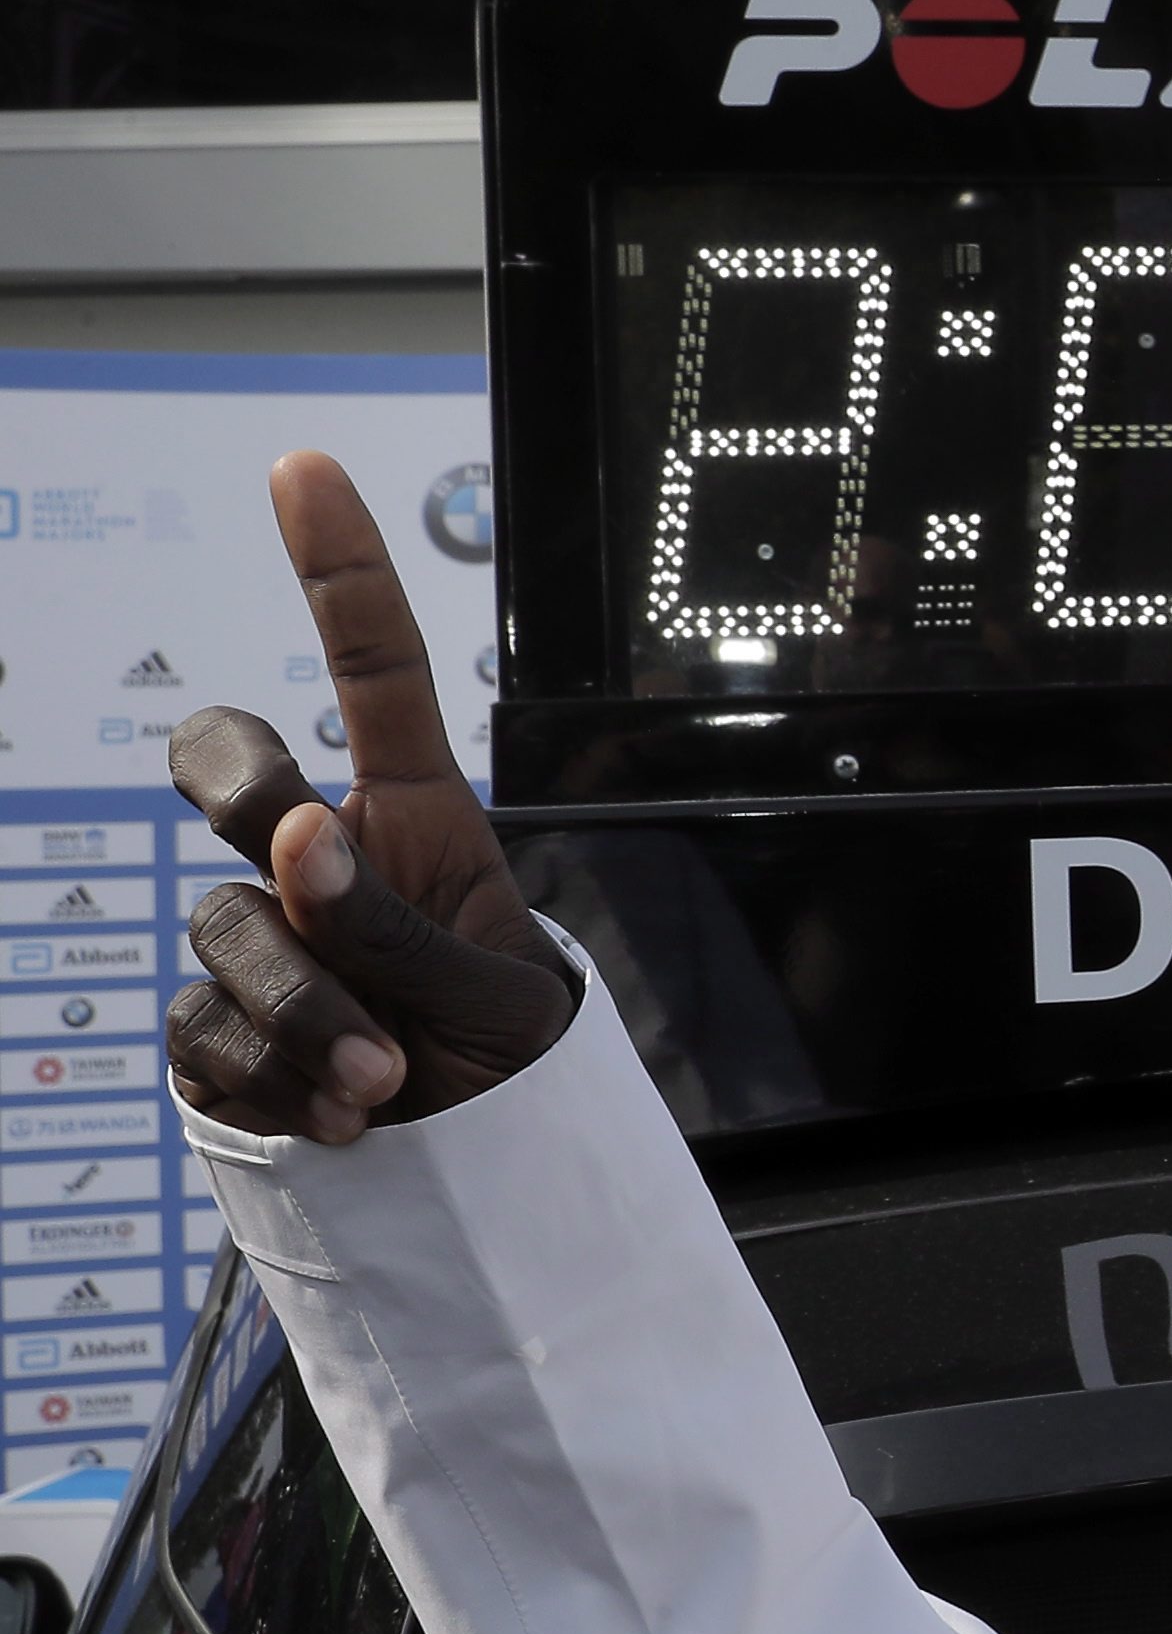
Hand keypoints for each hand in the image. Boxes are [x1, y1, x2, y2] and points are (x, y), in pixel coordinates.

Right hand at [168, 452, 574, 1143]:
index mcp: (414, 818)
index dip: (339, 570)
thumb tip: (298, 842)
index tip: (304, 468)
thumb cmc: (506, 1053)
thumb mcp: (493, 994)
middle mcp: (323, 857)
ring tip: (390, 1079)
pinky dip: (275, 1079)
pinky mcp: (213, 1019)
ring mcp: (259, 933)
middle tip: (307, 868)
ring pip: (225, 926)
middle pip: (226, 764)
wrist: (480, 1165)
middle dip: (248, 799)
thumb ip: (400, 924)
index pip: (373, 672)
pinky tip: (341, 1114)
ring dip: (310, 1014)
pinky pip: (203, 1028)